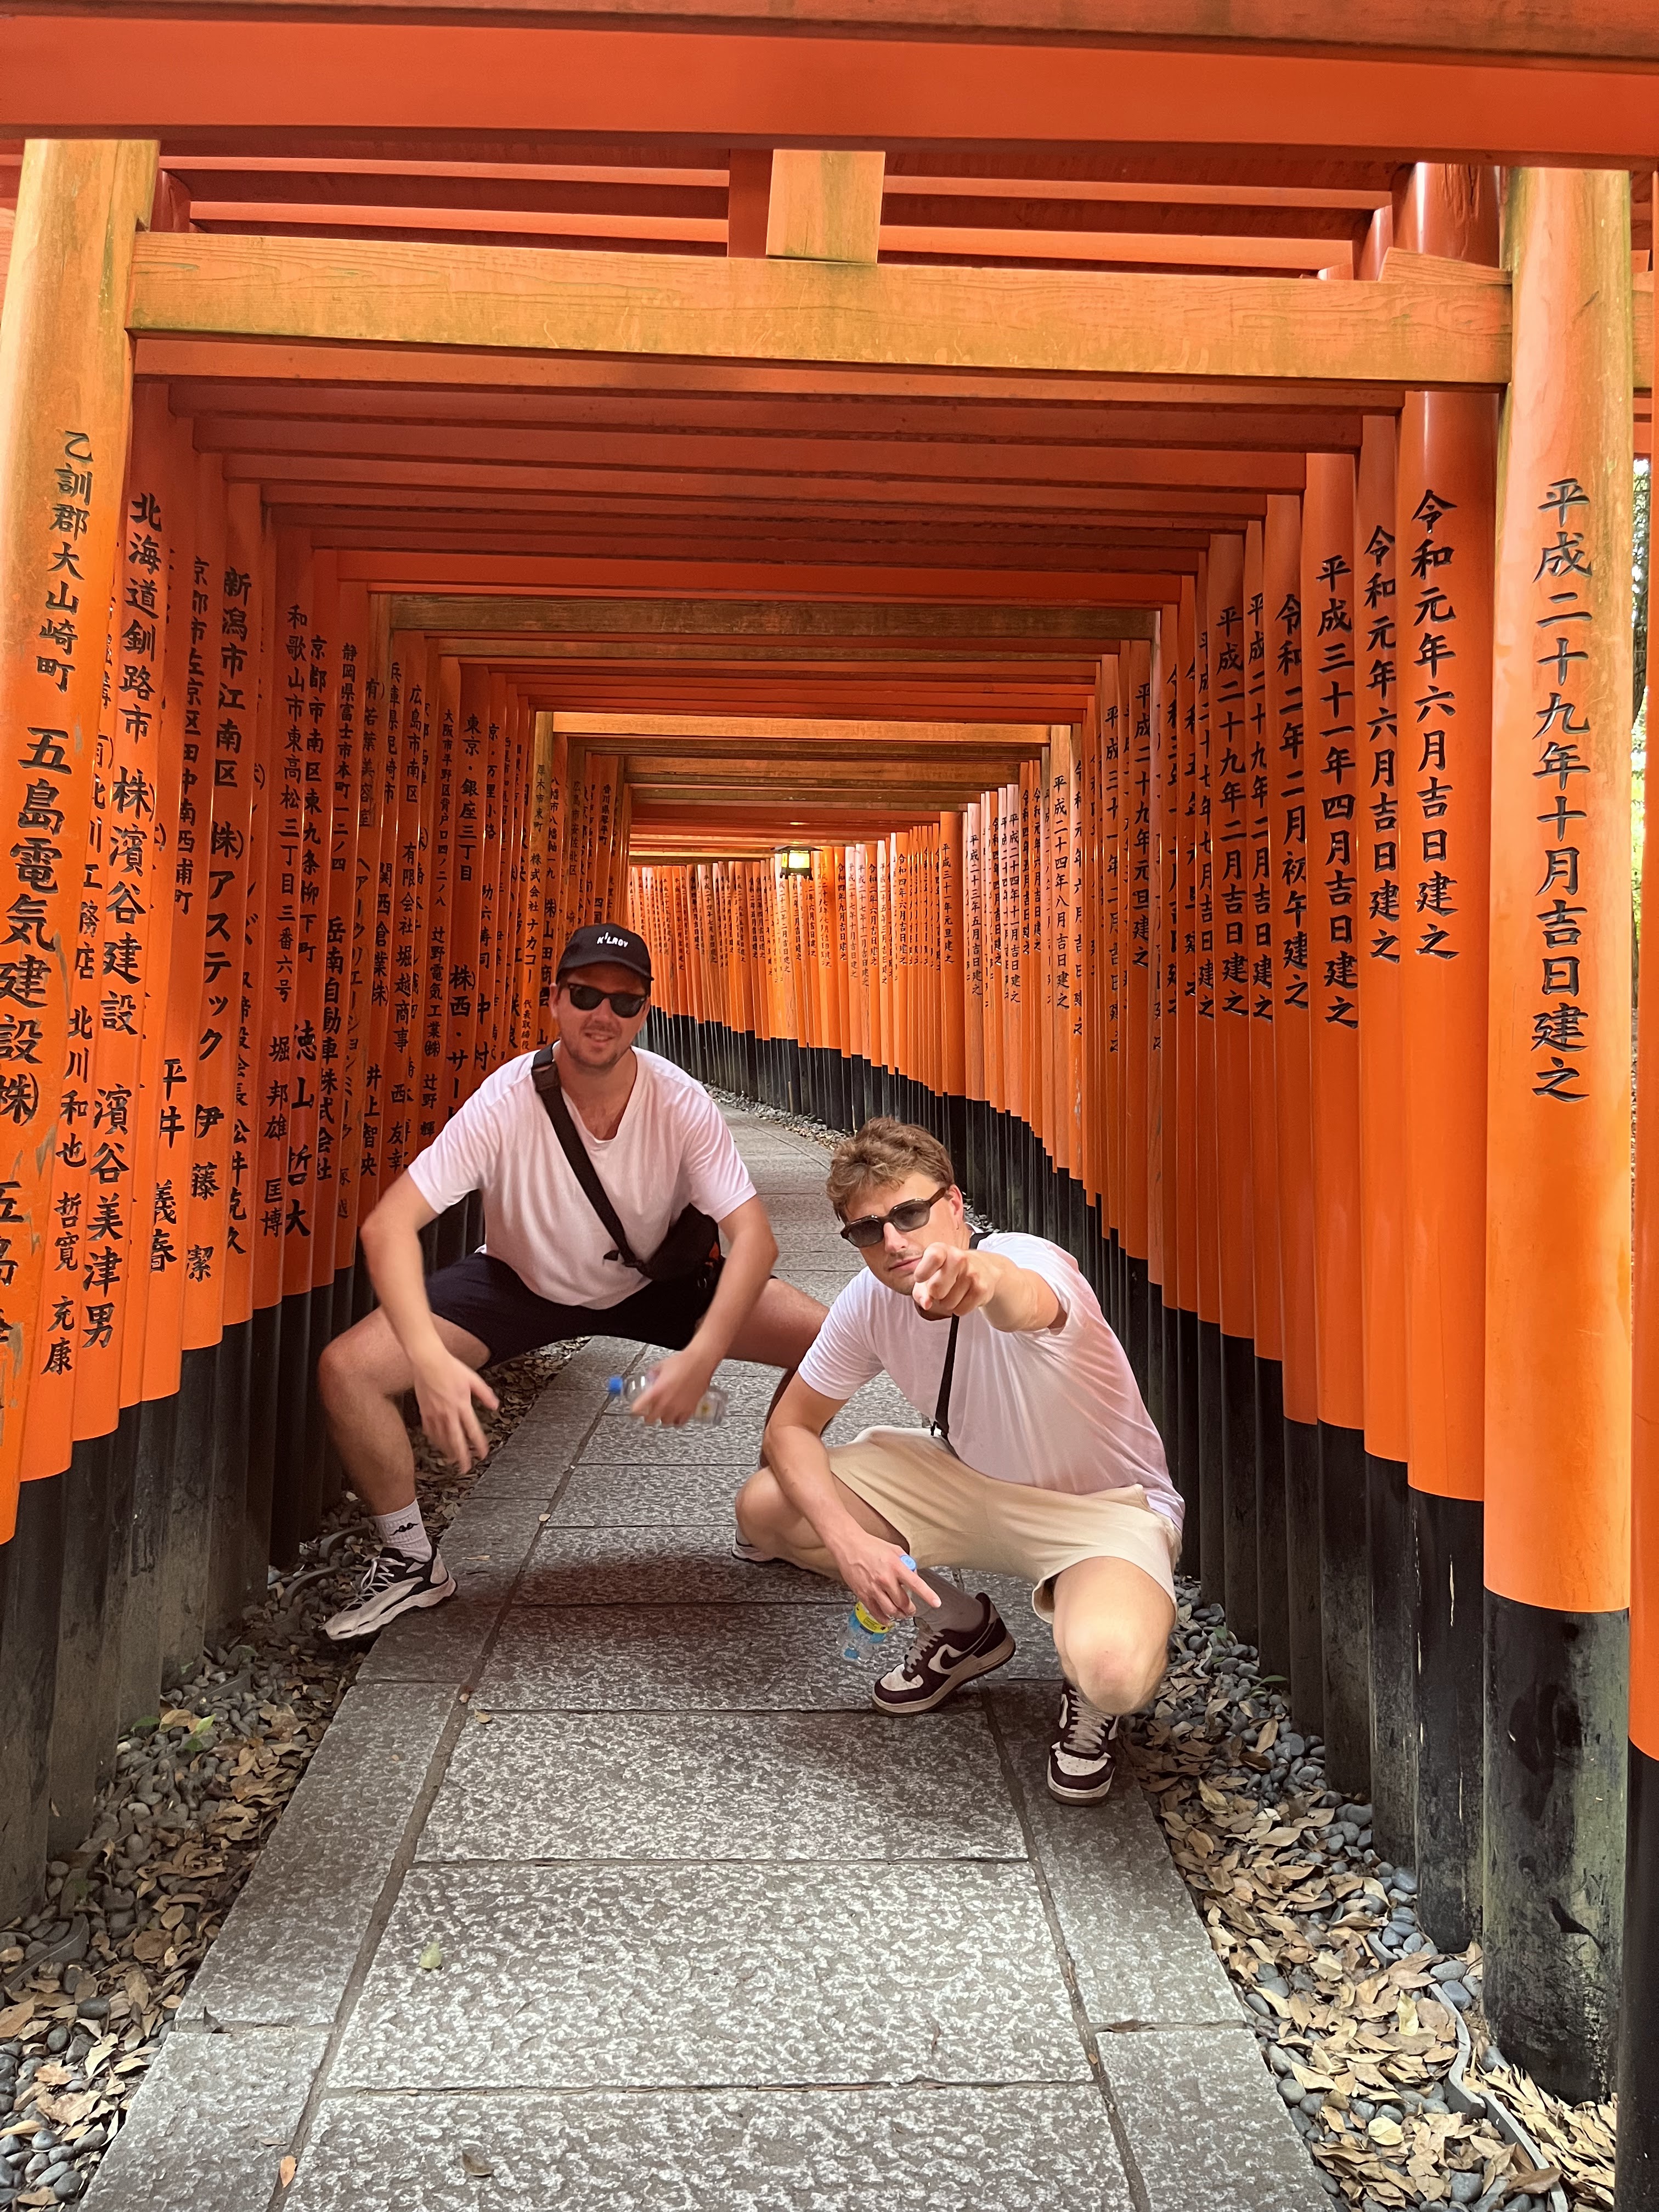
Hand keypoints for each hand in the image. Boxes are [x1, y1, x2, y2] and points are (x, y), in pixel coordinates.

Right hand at [413, 1350, 498, 1472]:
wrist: (428, 1361)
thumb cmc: (450, 1368)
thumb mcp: (473, 1379)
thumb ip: (485, 1394)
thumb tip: (494, 1406)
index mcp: (462, 1405)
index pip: (472, 1431)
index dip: (478, 1445)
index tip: (483, 1454)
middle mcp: (448, 1413)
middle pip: (456, 1441)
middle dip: (461, 1457)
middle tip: (465, 1468)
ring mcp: (435, 1414)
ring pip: (442, 1439)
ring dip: (448, 1451)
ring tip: (453, 1460)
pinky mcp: (425, 1412)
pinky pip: (430, 1431)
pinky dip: (435, 1440)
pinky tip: (438, 1444)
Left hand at [626, 1346, 715, 1426]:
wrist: (700, 1362)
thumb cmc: (683, 1362)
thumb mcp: (661, 1366)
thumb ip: (653, 1374)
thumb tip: (650, 1377)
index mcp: (656, 1392)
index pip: (638, 1409)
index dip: (635, 1410)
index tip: (635, 1410)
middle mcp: (666, 1402)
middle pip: (650, 1419)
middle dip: (647, 1415)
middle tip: (647, 1412)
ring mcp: (678, 1407)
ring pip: (665, 1422)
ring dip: (662, 1418)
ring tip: (662, 1413)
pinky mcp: (690, 1409)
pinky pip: (680, 1422)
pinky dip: (677, 1420)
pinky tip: (676, 1414)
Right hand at [828, 1526, 939, 1624]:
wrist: (849, 1545)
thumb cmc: (871, 1545)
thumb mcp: (895, 1549)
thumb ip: (907, 1563)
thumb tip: (915, 1575)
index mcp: (896, 1566)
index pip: (916, 1584)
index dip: (928, 1595)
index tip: (936, 1603)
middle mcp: (885, 1578)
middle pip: (903, 1602)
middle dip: (910, 1609)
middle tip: (912, 1609)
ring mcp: (873, 1588)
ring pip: (891, 1610)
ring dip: (899, 1615)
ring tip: (901, 1614)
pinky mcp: (863, 1594)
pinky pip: (876, 1612)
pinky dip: (884, 1619)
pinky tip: (888, 1620)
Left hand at [911, 1240, 994, 1320]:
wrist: (981, 1269)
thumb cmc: (947, 1271)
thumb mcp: (929, 1276)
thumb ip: (920, 1291)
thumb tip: (926, 1303)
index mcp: (942, 1250)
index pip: (934, 1257)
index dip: (923, 1272)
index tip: (920, 1278)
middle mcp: (959, 1258)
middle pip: (936, 1288)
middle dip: (934, 1294)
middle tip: (940, 1287)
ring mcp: (972, 1273)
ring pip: (948, 1303)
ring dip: (947, 1302)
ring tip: (953, 1291)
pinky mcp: (982, 1289)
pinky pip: (961, 1310)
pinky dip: (959, 1308)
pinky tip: (963, 1297)